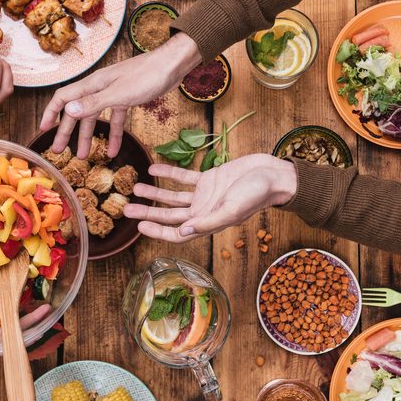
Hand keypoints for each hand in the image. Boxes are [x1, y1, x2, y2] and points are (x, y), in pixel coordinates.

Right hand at [40, 33, 201, 158]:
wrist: (172, 65)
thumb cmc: (147, 75)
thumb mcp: (120, 93)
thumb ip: (94, 103)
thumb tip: (69, 112)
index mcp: (93, 84)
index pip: (63, 98)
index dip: (51, 113)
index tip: (44, 130)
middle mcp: (100, 88)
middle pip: (78, 111)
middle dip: (67, 132)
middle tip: (59, 151)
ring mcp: (114, 93)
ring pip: (96, 118)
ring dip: (89, 137)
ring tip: (84, 156)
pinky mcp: (127, 98)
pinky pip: (116, 119)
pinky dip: (114, 135)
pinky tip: (114, 151)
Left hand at [123, 154, 297, 242]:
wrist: (273, 174)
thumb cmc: (257, 194)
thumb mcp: (231, 209)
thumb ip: (208, 222)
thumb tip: (182, 233)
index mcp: (208, 222)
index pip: (177, 232)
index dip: (157, 231)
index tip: (139, 226)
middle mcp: (203, 211)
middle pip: (169, 215)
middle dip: (148, 212)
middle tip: (126, 208)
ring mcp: (205, 195)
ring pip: (173, 196)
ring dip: (155, 193)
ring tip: (135, 188)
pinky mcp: (210, 178)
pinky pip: (185, 177)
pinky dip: (169, 173)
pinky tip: (154, 167)